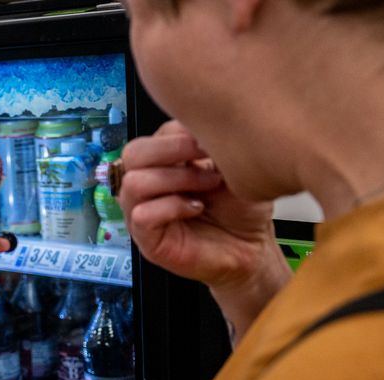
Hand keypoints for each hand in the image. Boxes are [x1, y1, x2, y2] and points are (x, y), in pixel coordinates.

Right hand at [120, 120, 283, 290]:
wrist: (251, 247)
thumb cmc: (240, 209)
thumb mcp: (227, 165)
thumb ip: (204, 144)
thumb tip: (193, 126)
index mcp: (161, 165)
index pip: (150, 137)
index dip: (178, 133)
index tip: (210, 138)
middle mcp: (147, 186)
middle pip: (132, 154)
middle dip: (171, 149)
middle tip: (204, 154)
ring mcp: (142, 213)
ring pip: (134, 183)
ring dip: (176, 178)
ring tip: (208, 184)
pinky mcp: (146, 240)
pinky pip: (142, 215)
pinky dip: (172, 207)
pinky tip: (197, 208)